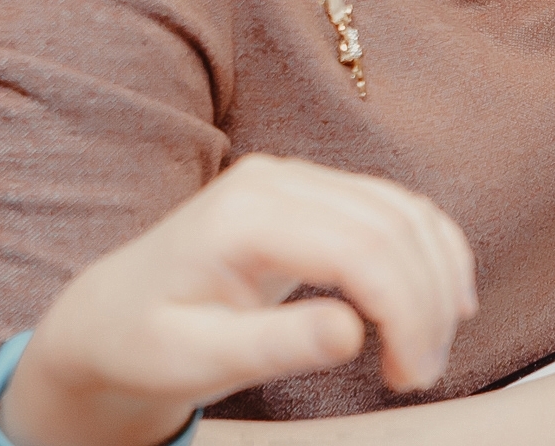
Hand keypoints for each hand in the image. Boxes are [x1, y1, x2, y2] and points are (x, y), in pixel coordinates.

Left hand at [0, 155, 476, 445]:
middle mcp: (278, 179)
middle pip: (393, 226)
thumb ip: (273, 344)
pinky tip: (443, 302)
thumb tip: (353, 331)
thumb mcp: (195, 361)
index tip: (411, 375)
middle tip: (420, 375)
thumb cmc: (145, 344)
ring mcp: (299, 178)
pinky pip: (395, 209)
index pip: (361, 248)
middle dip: (426, 304)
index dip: (406, 311)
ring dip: (436, 281)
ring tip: (425, 353)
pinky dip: (431, 252)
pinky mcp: (316, 192)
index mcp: (245, 214)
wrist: (111, 315)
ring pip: (405, 213)